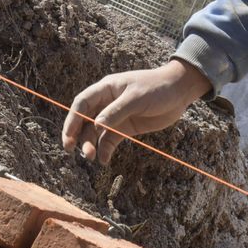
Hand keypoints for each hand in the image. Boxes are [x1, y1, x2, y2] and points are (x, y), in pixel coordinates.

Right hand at [62, 60, 210, 164]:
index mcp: (106, 89)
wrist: (179, 92)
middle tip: (71, 150)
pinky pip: (110, 140)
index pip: (82, 104)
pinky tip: (104, 160)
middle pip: (85, 120)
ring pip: (96, 132)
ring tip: (91, 157)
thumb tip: (96, 125)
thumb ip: (116, 111)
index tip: (68, 136)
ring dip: (91, 144)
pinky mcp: (126, 128)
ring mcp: (116, 116)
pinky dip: (105, 150)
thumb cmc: (157, 88)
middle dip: (78, 135)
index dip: (72, 119)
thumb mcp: (137, 98)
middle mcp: (107, 103)